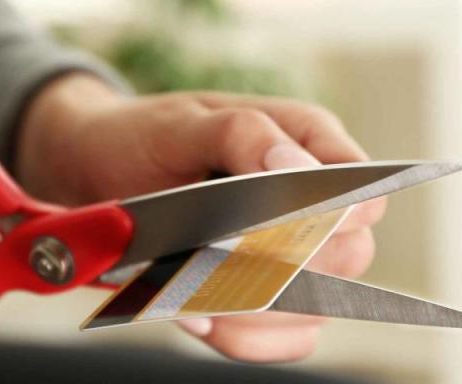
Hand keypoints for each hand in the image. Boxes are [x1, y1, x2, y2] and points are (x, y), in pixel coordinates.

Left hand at [17, 73, 386, 361]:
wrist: (97, 171)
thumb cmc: (145, 136)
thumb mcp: (184, 122)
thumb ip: (243, 135)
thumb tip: (297, 168)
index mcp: (309, 143)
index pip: (363, 192)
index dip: (341, 217)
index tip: (289, 226)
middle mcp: (311, 203)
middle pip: (347, 259)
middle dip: (285, 268)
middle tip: (222, 258)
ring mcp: (289, 256)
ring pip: (314, 308)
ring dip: (255, 310)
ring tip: (194, 288)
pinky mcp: (260, 298)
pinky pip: (279, 339)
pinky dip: (241, 338)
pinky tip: (196, 316)